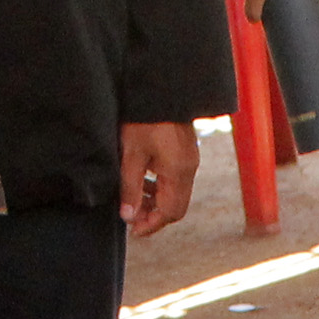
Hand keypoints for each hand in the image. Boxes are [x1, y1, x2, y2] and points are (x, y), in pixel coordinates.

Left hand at [116, 118, 198, 237]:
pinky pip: (176, 179)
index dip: (151, 225)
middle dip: (154, 216)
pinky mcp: (185, 151)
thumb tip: (128, 217)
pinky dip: (161, 187)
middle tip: (132, 218)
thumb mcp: (131, 155)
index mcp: (178, 173)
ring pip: (176, 193)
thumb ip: (130, 188)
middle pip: (176, 206)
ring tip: (134, 200)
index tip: (133, 231)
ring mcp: (190, 159)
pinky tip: (144, 181)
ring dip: (156, 201)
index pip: (170, 212)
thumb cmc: (144, 119)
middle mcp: (189, 169)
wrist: (161, 87)